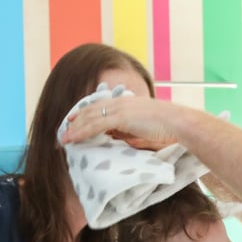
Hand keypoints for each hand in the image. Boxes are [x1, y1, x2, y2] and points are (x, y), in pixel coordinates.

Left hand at [61, 94, 183, 150]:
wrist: (178, 122)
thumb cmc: (167, 129)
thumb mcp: (142, 129)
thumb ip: (128, 131)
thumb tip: (116, 138)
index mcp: (126, 102)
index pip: (99, 106)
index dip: (83, 113)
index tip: (72, 119)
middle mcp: (120, 102)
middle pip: (90, 110)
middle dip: (75, 122)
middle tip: (63, 133)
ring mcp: (120, 108)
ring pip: (90, 117)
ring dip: (75, 128)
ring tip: (63, 139)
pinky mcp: (121, 117)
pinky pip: (96, 125)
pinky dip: (82, 132)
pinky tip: (73, 138)